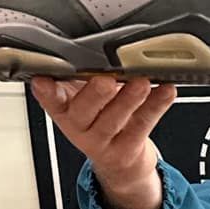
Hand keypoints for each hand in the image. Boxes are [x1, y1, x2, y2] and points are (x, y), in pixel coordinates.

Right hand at [30, 77, 176, 208]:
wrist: (119, 161)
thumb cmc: (100, 118)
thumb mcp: (82, 97)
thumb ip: (81, 76)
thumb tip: (94, 47)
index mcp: (64, 110)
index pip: (51, 100)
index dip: (46, 93)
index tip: (44, 82)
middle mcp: (80, 127)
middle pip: (83, 112)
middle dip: (94, 95)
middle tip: (106, 80)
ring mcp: (104, 141)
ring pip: (114, 120)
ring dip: (128, 100)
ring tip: (141, 83)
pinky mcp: (128, 148)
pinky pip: (143, 124)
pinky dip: (157, 106)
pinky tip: (165, 91)